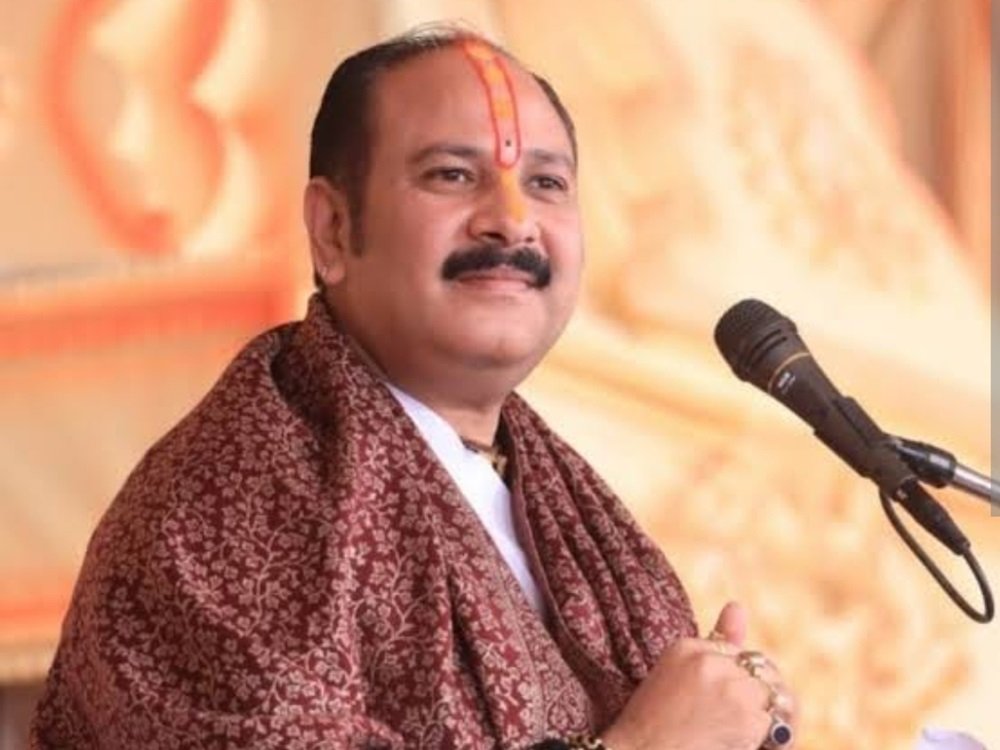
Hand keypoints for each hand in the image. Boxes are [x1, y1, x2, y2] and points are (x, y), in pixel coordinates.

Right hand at [599, 602, 796, 749]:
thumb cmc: (653, 727)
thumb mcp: (676, 676)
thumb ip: (715, 645)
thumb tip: (738, 604)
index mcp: (686, 647)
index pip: (738, 654)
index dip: (740, 685)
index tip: (727, 709)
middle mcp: (709, 659)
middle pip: (761, 670)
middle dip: (762, 698)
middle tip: (745, 727)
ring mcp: (729, 685)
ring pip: (773, 696)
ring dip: (765, 721)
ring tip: (738, 738)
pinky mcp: (746, 714)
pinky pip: (775, 723)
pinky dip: (767, 741)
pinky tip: (737, 746)